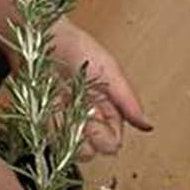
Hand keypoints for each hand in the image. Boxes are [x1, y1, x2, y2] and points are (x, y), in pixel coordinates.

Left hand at [49, 17, 151, 157]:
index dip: (105, 136)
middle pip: (93, 150)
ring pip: (70, 149)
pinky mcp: (43, 121)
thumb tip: (146, 125)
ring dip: (66, 130)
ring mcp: (65, 121)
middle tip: (79, 112)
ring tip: (62, 105)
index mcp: (107, 109)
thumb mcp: (109, 71)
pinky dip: (49, 125)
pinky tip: (49, 105)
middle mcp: (87, 119)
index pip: (112, 142)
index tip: (96, 118)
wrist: (42, 38)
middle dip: (87, 135)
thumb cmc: (77, 47)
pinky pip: (49, 139)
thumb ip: (128, 101)